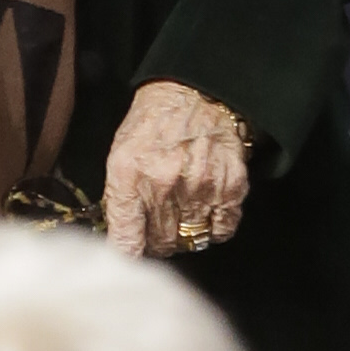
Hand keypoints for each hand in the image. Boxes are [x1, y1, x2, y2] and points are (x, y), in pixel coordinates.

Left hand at [104, 81, 250, 257]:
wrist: (195, 90)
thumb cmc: (153, 122)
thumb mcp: (120, 153)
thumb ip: (119, 197)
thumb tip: (122, 239)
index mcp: (129, 175)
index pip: (126, 242)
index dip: (128, 258)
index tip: (131, 260)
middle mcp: (164, 184)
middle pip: (160, 244)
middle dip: (156, 241)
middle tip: (157, 227)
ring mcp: (200, 188)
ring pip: (189, 240)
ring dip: (184, 235)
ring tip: (181, 216)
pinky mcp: (230, 187)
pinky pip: (221, 230)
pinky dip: (213, 229)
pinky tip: (205, 213)